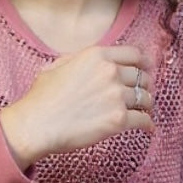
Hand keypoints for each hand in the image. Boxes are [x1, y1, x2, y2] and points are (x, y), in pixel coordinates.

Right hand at [0, 44, 154, 169]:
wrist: (36, 124)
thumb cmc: (41, 98)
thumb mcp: (57, 66)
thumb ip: (78, 59)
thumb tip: (90, 61)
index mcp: (97, 56)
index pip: (134, 54)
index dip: (143, 63)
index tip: (146, 69)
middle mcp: (110, 72)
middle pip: (142, 77)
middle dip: (145, 86)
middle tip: (142, 94)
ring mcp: (116, 96)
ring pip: (145, 98)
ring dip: (146, 105)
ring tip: (143, 110)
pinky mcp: (119, 119)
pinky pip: (143, 119)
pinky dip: (147, 124)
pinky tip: (147, 127)